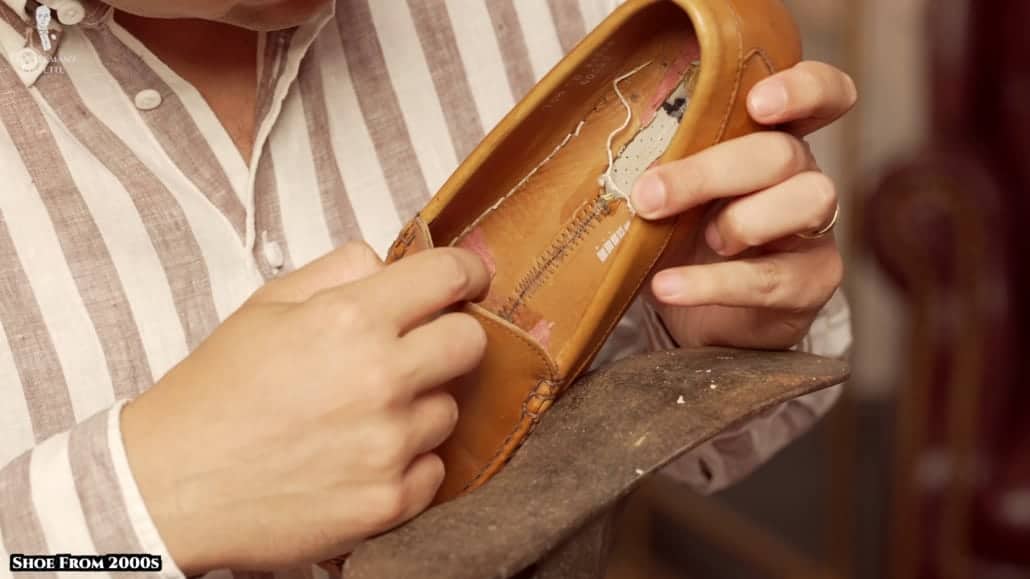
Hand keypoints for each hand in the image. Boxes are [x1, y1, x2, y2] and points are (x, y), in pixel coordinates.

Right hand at [121, 242, 489, 572]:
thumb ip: (337, 271)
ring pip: (450, 409)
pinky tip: (363, 457)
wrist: (170, 486)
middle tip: (418, 348)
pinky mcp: (390, 501)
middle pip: (471, 342)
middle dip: (452, 335)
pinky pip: (435, 468)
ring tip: (365, 414)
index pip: (448, 276)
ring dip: (421, 405)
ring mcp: (389, 445)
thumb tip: (390, 265)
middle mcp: (381, 379)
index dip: (465, 272)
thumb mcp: (264, 306)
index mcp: (350, 320)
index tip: (467, 280)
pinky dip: (409, 461)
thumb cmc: (215, 392)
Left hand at [630, 61, 856, 349]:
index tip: (758, 102)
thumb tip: (615, 141)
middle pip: (783, 153)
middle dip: (711, 172)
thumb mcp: (670, 188)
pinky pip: (772, 278)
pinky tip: (668, 286)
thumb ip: (660, 157)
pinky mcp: (811, 282)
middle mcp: (804, 174)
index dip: (804, 89)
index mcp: (773, 136)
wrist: (694, 314)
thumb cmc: (683, 232)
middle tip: (648, 195)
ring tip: (698, 242)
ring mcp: (815, 229)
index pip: (820, 94)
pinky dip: (713, 284)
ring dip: (740, 221)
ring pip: (806, 202)